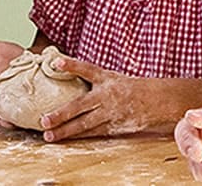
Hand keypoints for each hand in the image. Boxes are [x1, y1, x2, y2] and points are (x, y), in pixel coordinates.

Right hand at [0, 37, 26, 122]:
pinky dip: (29, 117)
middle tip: (5, 122)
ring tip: (18, 122)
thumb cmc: (12, 53)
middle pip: (0, 112)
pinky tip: (33, 118)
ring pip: (13, 115)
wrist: (35, 54)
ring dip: (14, 120)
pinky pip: (28, 113)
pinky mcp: (31, 103)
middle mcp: (3, 97)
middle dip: (1, 119)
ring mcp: (17, 101)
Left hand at [37, 55, 172, 139]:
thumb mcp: (114, 78)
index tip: (56, 62)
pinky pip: (93, 132)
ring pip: (84, 124)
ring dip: (65, 130)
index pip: (87, 69)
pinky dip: (79, 136)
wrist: (158, 101)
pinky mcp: (115, 126)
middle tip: (43, 120)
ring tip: (49, 136)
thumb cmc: (131, 88)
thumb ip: (94, 81)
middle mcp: (107, 95)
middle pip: (80, 105)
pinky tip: (66, 139)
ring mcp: (111, 112)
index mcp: (107, 78)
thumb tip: (66, 75)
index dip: (71, 65)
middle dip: (60, 114)